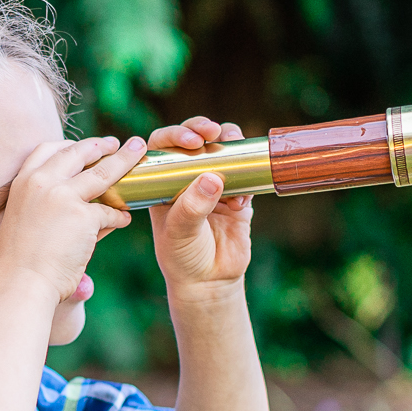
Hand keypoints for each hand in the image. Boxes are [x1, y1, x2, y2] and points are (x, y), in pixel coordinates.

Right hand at [0, 134, 141, 303]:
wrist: (21, 285)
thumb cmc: (20, 262)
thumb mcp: (25, 220)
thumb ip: (49, 204)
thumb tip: (82, 199)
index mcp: (23, 182)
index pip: (47, 149)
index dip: (69, 145)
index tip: (84, 146)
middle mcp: (41, 183)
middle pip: (78, 152)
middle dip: (101, 145)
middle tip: (117, 143)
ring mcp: (63, 197)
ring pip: (104, 172)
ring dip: (125, 160)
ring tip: (138, 153)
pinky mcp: (84, 217)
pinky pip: (110, 212)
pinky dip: (119, 217)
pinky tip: (124, 220)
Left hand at [142, 117, 253, 294]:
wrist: (209, 281)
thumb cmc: (182, 257)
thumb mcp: (180, 233)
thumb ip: (193, 207)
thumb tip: (213, 177)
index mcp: (162, 181)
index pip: (162, 145)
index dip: (175, 134)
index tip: (193, 141)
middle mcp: (186, 177)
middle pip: (195, 139)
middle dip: (204, 129)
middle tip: (215, 133)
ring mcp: (213, 183)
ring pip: (224, 150)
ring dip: (231, 147)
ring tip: (235, 157)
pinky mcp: (239, 195)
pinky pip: (247, 174)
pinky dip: (249, 179)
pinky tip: (240, 203)